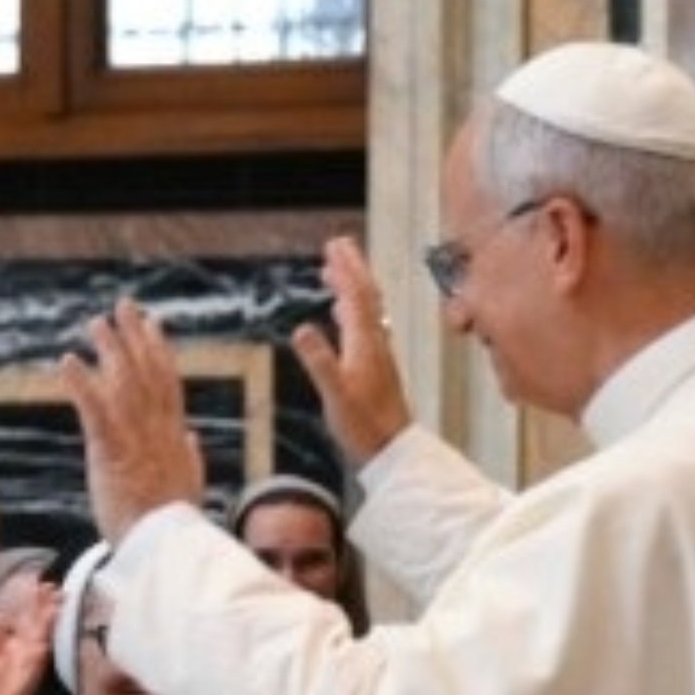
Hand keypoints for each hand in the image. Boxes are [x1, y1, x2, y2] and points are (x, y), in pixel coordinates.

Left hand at [60, 297, 209, 540]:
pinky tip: (67, 361)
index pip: (168, 383)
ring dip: (109, 350)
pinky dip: (82, 383)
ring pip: (124, 382)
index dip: (159, 351)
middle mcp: (157, 430)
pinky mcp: (110, 451)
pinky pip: (94, 409)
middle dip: (135, 337)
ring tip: (95, 323)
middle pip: (147, 372)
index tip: (153, 324)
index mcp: (173, 436)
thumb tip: (190, 438)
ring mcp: (135, 438)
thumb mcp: (186, 485)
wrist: (163, 549)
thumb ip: (189, 457)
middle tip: (122, 307)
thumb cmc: (170, 525)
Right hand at [292, 236, 414, 464]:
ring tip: (335, 272)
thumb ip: (319, 361)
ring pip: (366, 310)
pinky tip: (342, 314)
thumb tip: (301, 329)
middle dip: (351, 268)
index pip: (355, 296)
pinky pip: (365, 326)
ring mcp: (377, 353)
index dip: (345, 269)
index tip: (333, 245)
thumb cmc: (363, 425)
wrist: (392, 448)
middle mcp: (375, 342)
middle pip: (365, 296)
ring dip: (351, 286)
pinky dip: (353, 310)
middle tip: (338, 245)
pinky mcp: (375, 365)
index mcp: (365, 343)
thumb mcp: (334, 393)